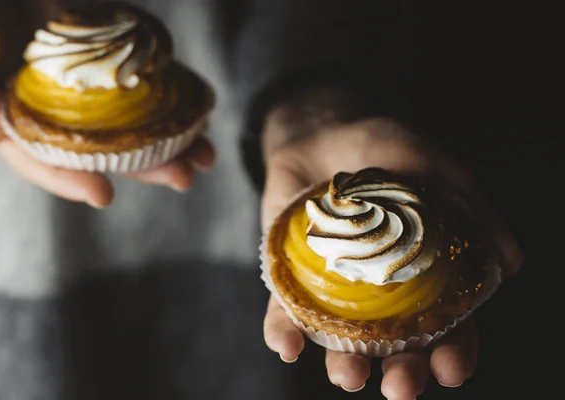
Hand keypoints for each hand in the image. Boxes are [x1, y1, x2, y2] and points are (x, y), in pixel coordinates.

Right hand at [0, 0, 214, 208]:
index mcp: (19, 117)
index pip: (44, 159)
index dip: (70, 180)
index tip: (104, 195)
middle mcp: (59, 109)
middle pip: (103, 147)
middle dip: (145, 166)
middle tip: (184, 177)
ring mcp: (88, 86)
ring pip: (131, 120)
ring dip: (170, 136)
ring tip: (206, 152)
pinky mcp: (109, 57)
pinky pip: (142, 82)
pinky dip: (170, 93)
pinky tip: (198, 105)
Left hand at [260, 96, 523, 397]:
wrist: (319, 131)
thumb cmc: (384, 149)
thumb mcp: (435, 167)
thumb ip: (474, 209)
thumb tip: (512, 263)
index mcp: (422, 276)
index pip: (446, 326)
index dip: (454, 352)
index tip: (452, 369)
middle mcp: (380, 292)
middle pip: (397, 347)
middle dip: (403, 374)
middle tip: (402, 388)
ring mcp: (334, 288)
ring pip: (342, 341)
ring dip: (346, 366)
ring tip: (348, 375)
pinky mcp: (290, 278)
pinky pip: (285, 313)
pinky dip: (284, 334)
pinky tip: (288, 347)